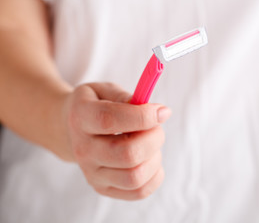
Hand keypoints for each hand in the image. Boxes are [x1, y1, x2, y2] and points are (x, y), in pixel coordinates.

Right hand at [62, 82, 170, 199]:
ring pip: (135, 176)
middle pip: (127, 154)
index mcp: (81, 117)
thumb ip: (127, 97)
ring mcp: (92, 173)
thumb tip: (156, 112)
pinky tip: (150, 159)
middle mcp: (83, 149)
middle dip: (154, 138)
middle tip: (156, 127)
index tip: (162, 111)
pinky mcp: (103, 188)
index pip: (109, 120)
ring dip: (155, 158)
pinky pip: (139, 191)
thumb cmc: (96, 106)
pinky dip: (155, 175)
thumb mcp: (106, 90)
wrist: (71, 129)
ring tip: (150, 144)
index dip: (142, 116)